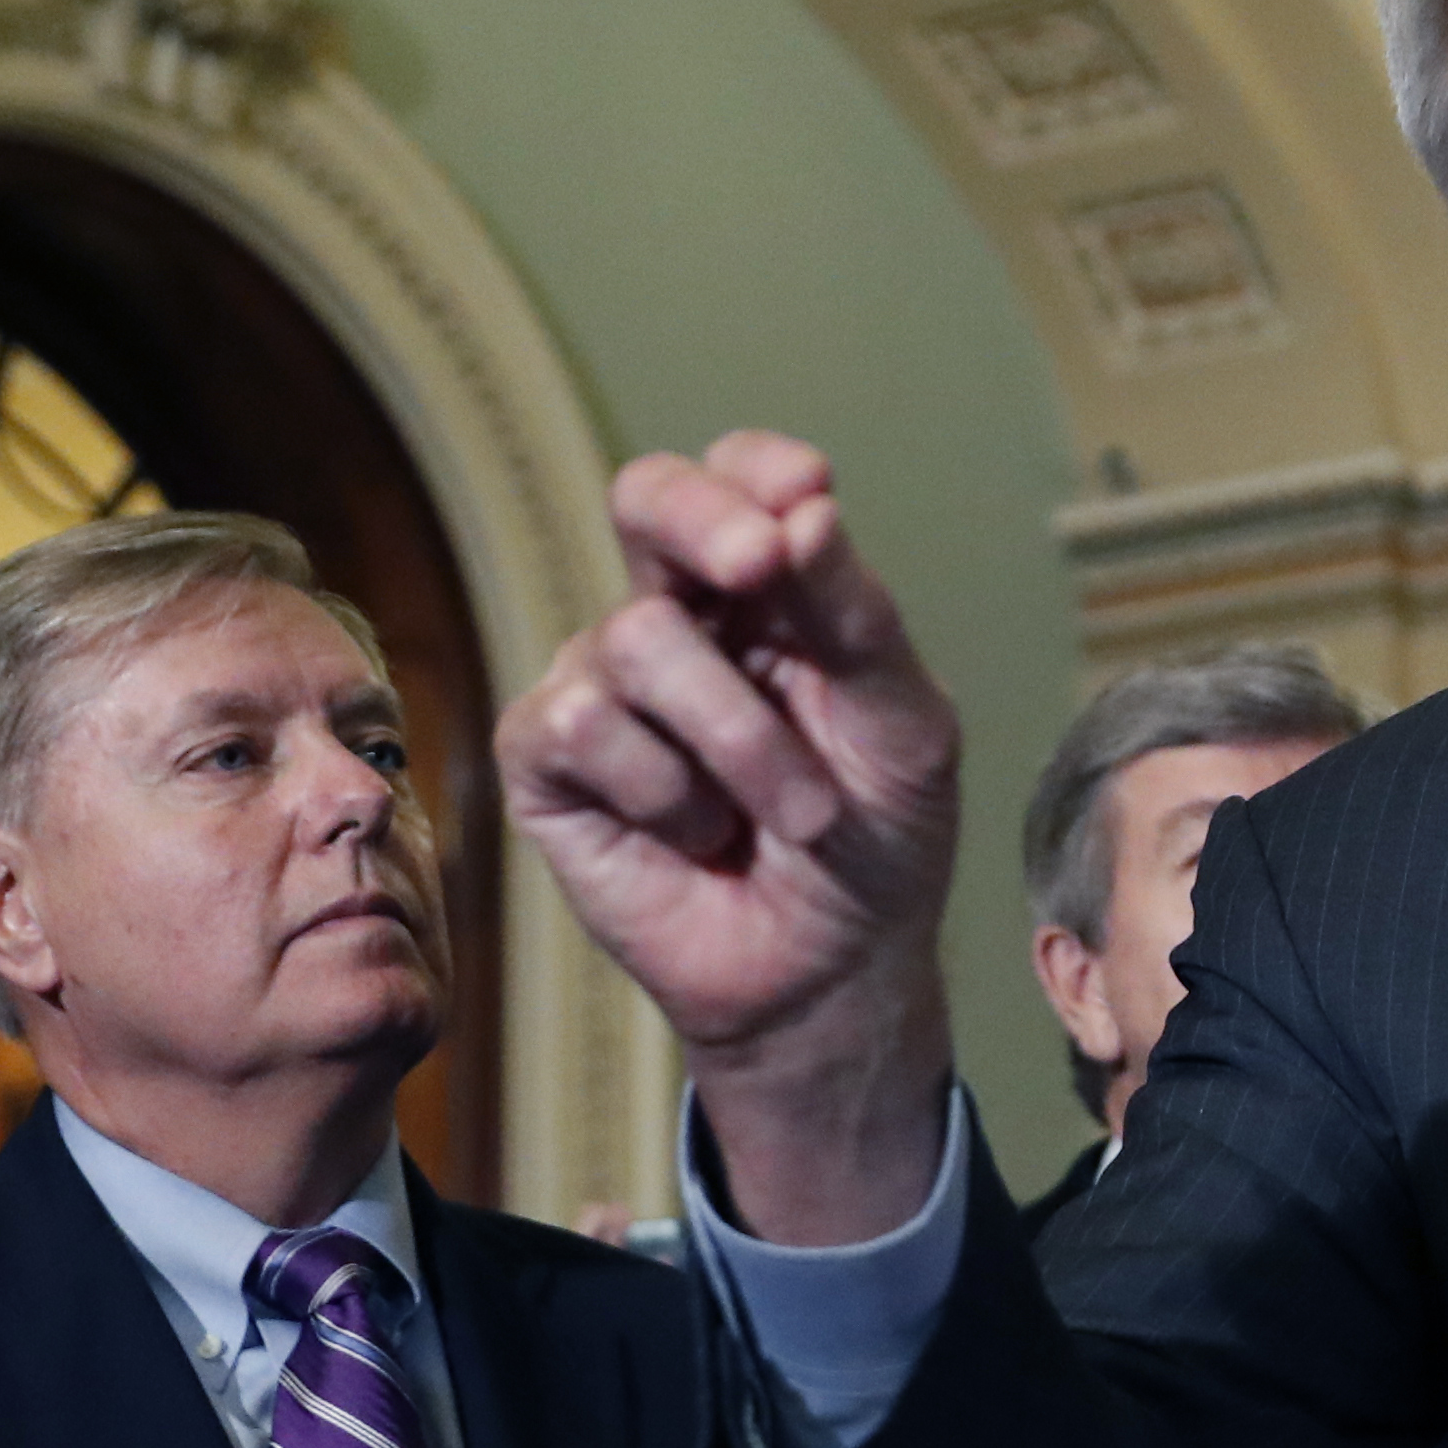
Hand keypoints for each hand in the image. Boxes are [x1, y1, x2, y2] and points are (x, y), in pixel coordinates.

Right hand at [501, 435, 961, 1242]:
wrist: (831, 973)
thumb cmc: (876, 839)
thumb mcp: (902, 725)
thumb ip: (856, 615)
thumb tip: (804, 510)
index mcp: (771, 591)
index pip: (742, 478)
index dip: (758, 474)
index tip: (808, 500)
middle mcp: (680, 616)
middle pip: (646, 497)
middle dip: (701, 520)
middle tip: (757, 565)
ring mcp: (604, 679)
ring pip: (639, 636)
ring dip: (738, 739)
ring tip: (793, 814)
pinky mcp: (545, 755)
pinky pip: (582, 723)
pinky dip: (664, 791)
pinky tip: (694, 836)